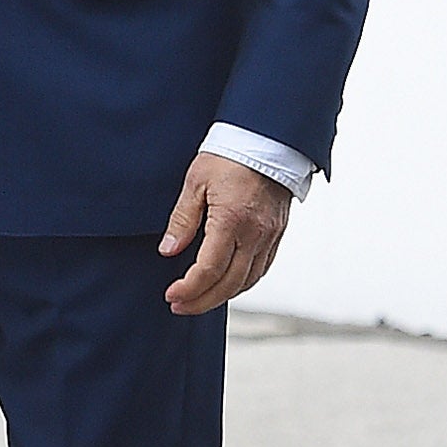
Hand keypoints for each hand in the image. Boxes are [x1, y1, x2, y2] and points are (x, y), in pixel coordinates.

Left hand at [159, 151, 293, 315]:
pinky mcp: (277, 233)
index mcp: (232, 221)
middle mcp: (256, 234)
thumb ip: (183, 219)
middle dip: (202, 301)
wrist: (268, 139)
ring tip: (199, 300)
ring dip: (223, 296)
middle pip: (229, 283)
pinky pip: (261, 268)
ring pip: (248, 280)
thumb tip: (169, 250)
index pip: (209, 269)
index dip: (189, 289)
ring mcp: (270, 236)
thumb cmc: (229, 155)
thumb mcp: (196, 182)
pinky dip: (242, 283)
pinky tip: (226, 284)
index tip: (171, 296)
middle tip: (179, 306)